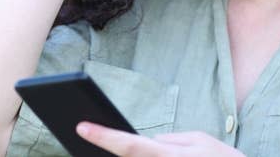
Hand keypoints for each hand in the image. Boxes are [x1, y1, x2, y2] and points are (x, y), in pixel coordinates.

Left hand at [76, 122, 246, 156]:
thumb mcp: (200, 140)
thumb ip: (170, 140)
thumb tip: (147, 142)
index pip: (129, 146)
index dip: (104, 136)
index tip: (82, 126)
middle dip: (103, 148)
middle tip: (79, 131)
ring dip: (117, 154)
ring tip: (93, 140)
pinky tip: (112, 150)